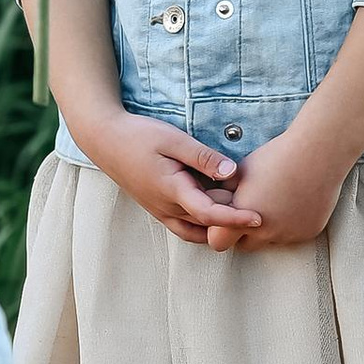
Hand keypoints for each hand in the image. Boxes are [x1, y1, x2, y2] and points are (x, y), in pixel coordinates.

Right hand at [80, 109, 262, 249]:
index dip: (236, 218)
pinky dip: (204, 223)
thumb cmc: (138, 135)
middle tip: (253, 196)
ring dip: (217, 223)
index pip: (210, 214)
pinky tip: (217, 206)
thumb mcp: (173, 140)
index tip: (260, 217)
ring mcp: (161, 211)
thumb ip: (203, 157)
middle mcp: (166, 208)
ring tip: (237, 204)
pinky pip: (186, 225)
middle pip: (207, 223)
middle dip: (231, 216)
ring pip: (196, 228)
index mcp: (171, 191)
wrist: (104, 139)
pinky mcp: (159, 208)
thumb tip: (232, 171)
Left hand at [211, 125, 345, 252]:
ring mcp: (287, 235)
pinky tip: (293, 202)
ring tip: (272, 203)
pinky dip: (290, 223)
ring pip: (270, 241)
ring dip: (268, 229)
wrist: (315, 155)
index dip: (219, 230)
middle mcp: (264, 233)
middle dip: (242, 233)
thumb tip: (219, 200)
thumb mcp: (240, 172)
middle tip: (248, 211)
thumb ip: (227, 193)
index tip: (224, 217)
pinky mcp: (307, 233)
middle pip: (243, 246)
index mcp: (240, 218)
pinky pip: (292, 235)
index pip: (217, 241)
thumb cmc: (275, 157)